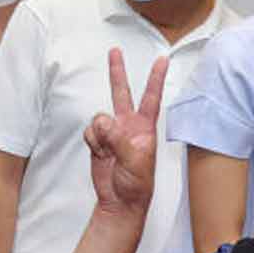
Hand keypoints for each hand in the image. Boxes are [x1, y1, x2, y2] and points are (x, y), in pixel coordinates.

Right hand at [86, 48, 167, 217]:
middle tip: (114, 51)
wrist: (120, 201)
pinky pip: (89, 132)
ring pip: (98, 118)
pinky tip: (100, 154)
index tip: (164, 59)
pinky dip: (92, 142)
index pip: (151, 98)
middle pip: (121, 93)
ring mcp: (112, 132)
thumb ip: (118, 139)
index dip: (156, 78)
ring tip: (108, 152)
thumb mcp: (135, 161)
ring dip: (100, 134)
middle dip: (117, 72)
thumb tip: (102, 120)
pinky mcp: (98, 141)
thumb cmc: (137, 184)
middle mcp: (129, 126)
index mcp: (145, 128)